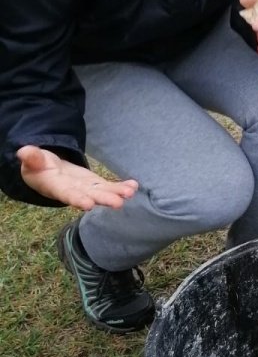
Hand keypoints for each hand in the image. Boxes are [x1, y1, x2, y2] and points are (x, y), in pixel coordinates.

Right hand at [17, 145, 137, 209]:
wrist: (47, 172)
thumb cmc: (38, 167)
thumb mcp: (33, 161)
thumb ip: (32, 158)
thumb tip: (24, 151)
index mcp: (56, 188)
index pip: (66, 195)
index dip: (77, 199)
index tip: (88, 204)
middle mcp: (74, 192)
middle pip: (89, 196)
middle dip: (103, 199)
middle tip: (118, 203)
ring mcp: (86, 188)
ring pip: (102, 192)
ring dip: (116, 193)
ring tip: (130, 193)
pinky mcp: (95, 184)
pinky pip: (109, 186)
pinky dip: (121, 187)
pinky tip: (133, 186)